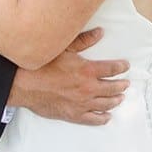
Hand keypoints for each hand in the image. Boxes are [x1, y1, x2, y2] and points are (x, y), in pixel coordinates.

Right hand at [8, 27, 130, 126]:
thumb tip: (100, 32)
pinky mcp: (73, 115)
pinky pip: (92, 119)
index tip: (125, 66)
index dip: (121, 67)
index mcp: (87, 71)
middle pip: (112, 88)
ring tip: (120, 98)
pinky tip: (106, 117)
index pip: (112, 69)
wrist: (25, 85)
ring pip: (105, 104)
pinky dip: (102, 118)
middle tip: (126, 84)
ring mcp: (82, 103)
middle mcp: (88, 88)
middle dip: (121, 85)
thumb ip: (84, 40)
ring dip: (115, 101)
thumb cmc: (42, 65)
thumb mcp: (64, 48)